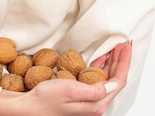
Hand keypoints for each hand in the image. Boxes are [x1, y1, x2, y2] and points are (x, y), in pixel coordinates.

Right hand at [0, 41, 131, 115]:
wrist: (29, 108)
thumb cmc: (45, 100)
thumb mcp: (70, 91)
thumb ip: (94, 90)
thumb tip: (113, 84)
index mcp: (96, 104)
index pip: (117, 81)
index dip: (123, 63)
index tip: (125, 48)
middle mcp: (94, 104)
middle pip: (114, 80)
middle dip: (120, 61)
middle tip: (123, 45)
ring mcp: (88, 100)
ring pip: (106, 79)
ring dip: (111, 63)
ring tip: (115, 49)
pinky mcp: (80, 96)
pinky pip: (96, 80)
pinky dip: (100, 67)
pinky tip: (100, 59)